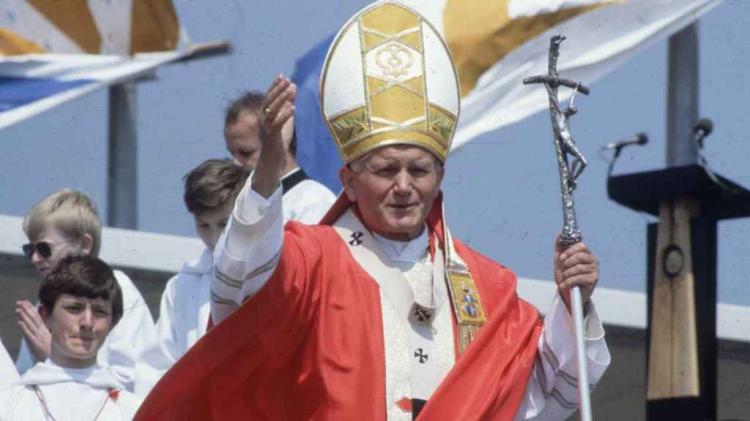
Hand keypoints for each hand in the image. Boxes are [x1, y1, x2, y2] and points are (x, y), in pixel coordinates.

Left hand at [16, 300, 50, 361]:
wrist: (54, 362)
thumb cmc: (51, 351)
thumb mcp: (48, 337)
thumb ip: (45, 327)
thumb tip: (43, 320)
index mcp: (44, 330)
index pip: (37, 317)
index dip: (31, 309)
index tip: (25, 301)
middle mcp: (42, 332)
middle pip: (33, 318)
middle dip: (26, 310)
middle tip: (20, 302)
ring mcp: (38, 337)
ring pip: (30, 325)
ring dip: (24, 316)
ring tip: (18, 309)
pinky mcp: (35, 344)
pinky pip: (29, 335)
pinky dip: (24, 328)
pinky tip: (20, 322)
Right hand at [252, 75, 296, 197]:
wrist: (273, 164)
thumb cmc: (279, 143)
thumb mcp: (285, 122)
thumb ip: (288, 106)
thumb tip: (293, 88)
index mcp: (264, 117)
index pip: (268, 98)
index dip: (274, 87)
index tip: (282, 76)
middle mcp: (262, 121)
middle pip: (269, 102)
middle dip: (278, 90)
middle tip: (287, 80)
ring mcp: (266, 130)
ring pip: (272, 111)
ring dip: (282, 99)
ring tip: (292, 89)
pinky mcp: (272, 138)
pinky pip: (277, 124)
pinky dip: (284, 115)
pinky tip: (293, 108)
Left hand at [553, 236, 598, 313]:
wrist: (568, 293)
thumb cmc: (566, 274)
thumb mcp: (561, 260)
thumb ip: (560, 246)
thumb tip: (560, 232)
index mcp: (586, 253)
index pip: (581, 246)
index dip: (570, 251)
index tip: (561, 258)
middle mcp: (593, 260)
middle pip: (580, 256)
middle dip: (567, 263)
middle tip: (562, 269)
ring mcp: (595, 270)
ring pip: (578, 268)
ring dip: (567, 274)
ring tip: (564, 278)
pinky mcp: (594, 280)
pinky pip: (579, 278)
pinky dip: (568, 282)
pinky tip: (563, 285)